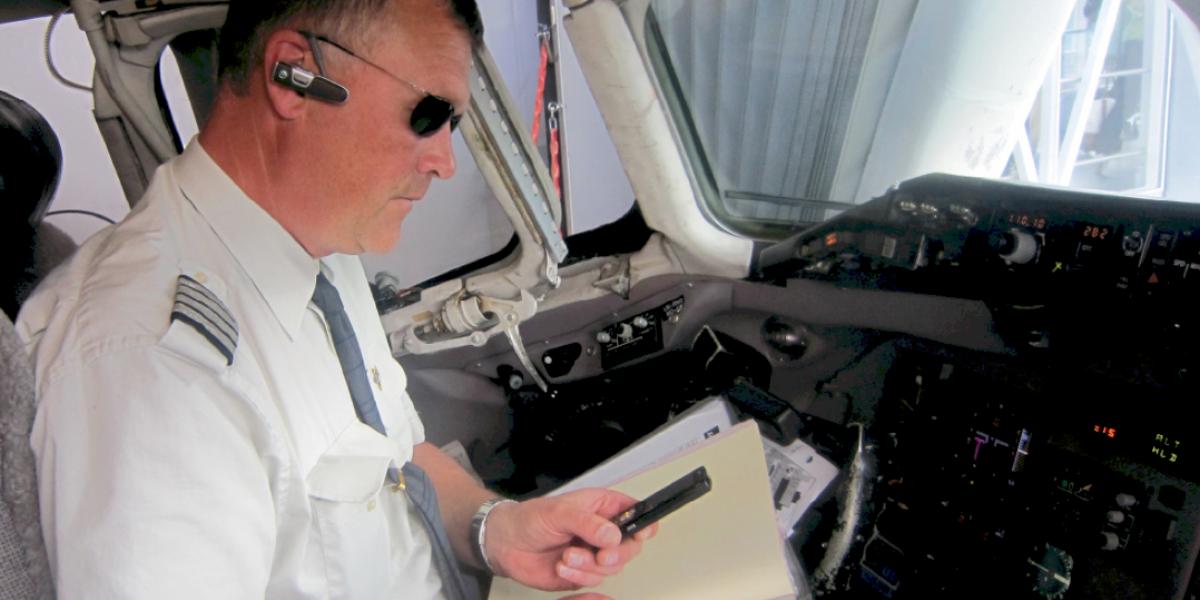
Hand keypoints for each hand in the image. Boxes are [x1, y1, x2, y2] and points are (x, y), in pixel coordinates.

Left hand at [484, 488, 657, 592]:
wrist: (506, 544)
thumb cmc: (529, 519)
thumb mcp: (559, 512)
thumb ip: (588, 523)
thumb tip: (613, 534)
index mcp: (601, 507)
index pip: (634, 512)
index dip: (644, 522)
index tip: (641, 533)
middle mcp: (601, 531)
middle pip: (630, 545)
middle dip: (617, 553)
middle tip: (601, 555)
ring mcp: (593, 553)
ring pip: (613, 567)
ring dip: (589, 565)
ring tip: (567, 556)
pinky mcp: (583, 572)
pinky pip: (594, 580)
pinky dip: (578, 575)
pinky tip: (562, 565)